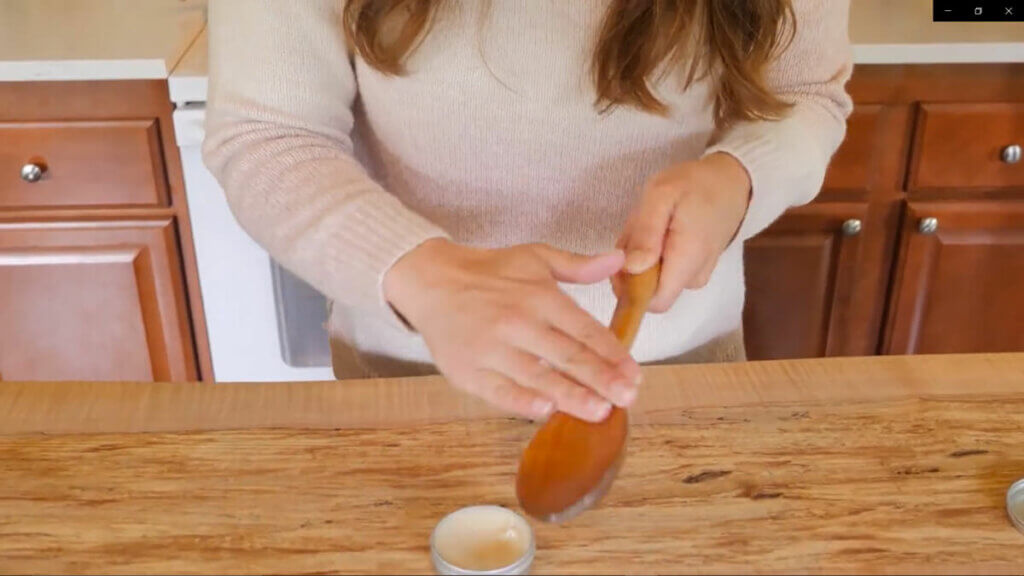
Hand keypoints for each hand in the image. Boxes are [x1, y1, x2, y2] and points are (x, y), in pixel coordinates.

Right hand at [383, 239, 641, 421]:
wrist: (430, 281)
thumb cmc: (488, 273)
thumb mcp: (535, 258)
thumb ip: (578, 265)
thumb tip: (619, 260)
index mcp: (539, 296)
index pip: (584, 329)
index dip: (612, 353)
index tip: (634, 374)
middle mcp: (518, 322)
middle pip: (567, 356)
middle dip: (601, 379)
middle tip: (627, 398)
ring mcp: (492, 349)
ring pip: (538, 377)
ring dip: (571, 396)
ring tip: (599, 411)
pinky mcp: (468, 371)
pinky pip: (499, 390)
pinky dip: (522, 401)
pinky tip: (546, 410)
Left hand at [615, 152, 751, 311]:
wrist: (731, 182)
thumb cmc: (695, 184)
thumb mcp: (661, 195)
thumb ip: (645, 233)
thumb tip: (632, 269)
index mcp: (686, 261)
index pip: (652, 302)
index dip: (628, 286)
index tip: (624, 255)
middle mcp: (693, 278)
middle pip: (647, 291)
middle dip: (632, 265)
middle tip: (639, 228)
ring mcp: (695, 277)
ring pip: (652, 281)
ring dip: (641, 256)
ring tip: (652, 224)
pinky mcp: (693, 272)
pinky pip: (663, 273)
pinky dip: (651, 254)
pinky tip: (660, 230)